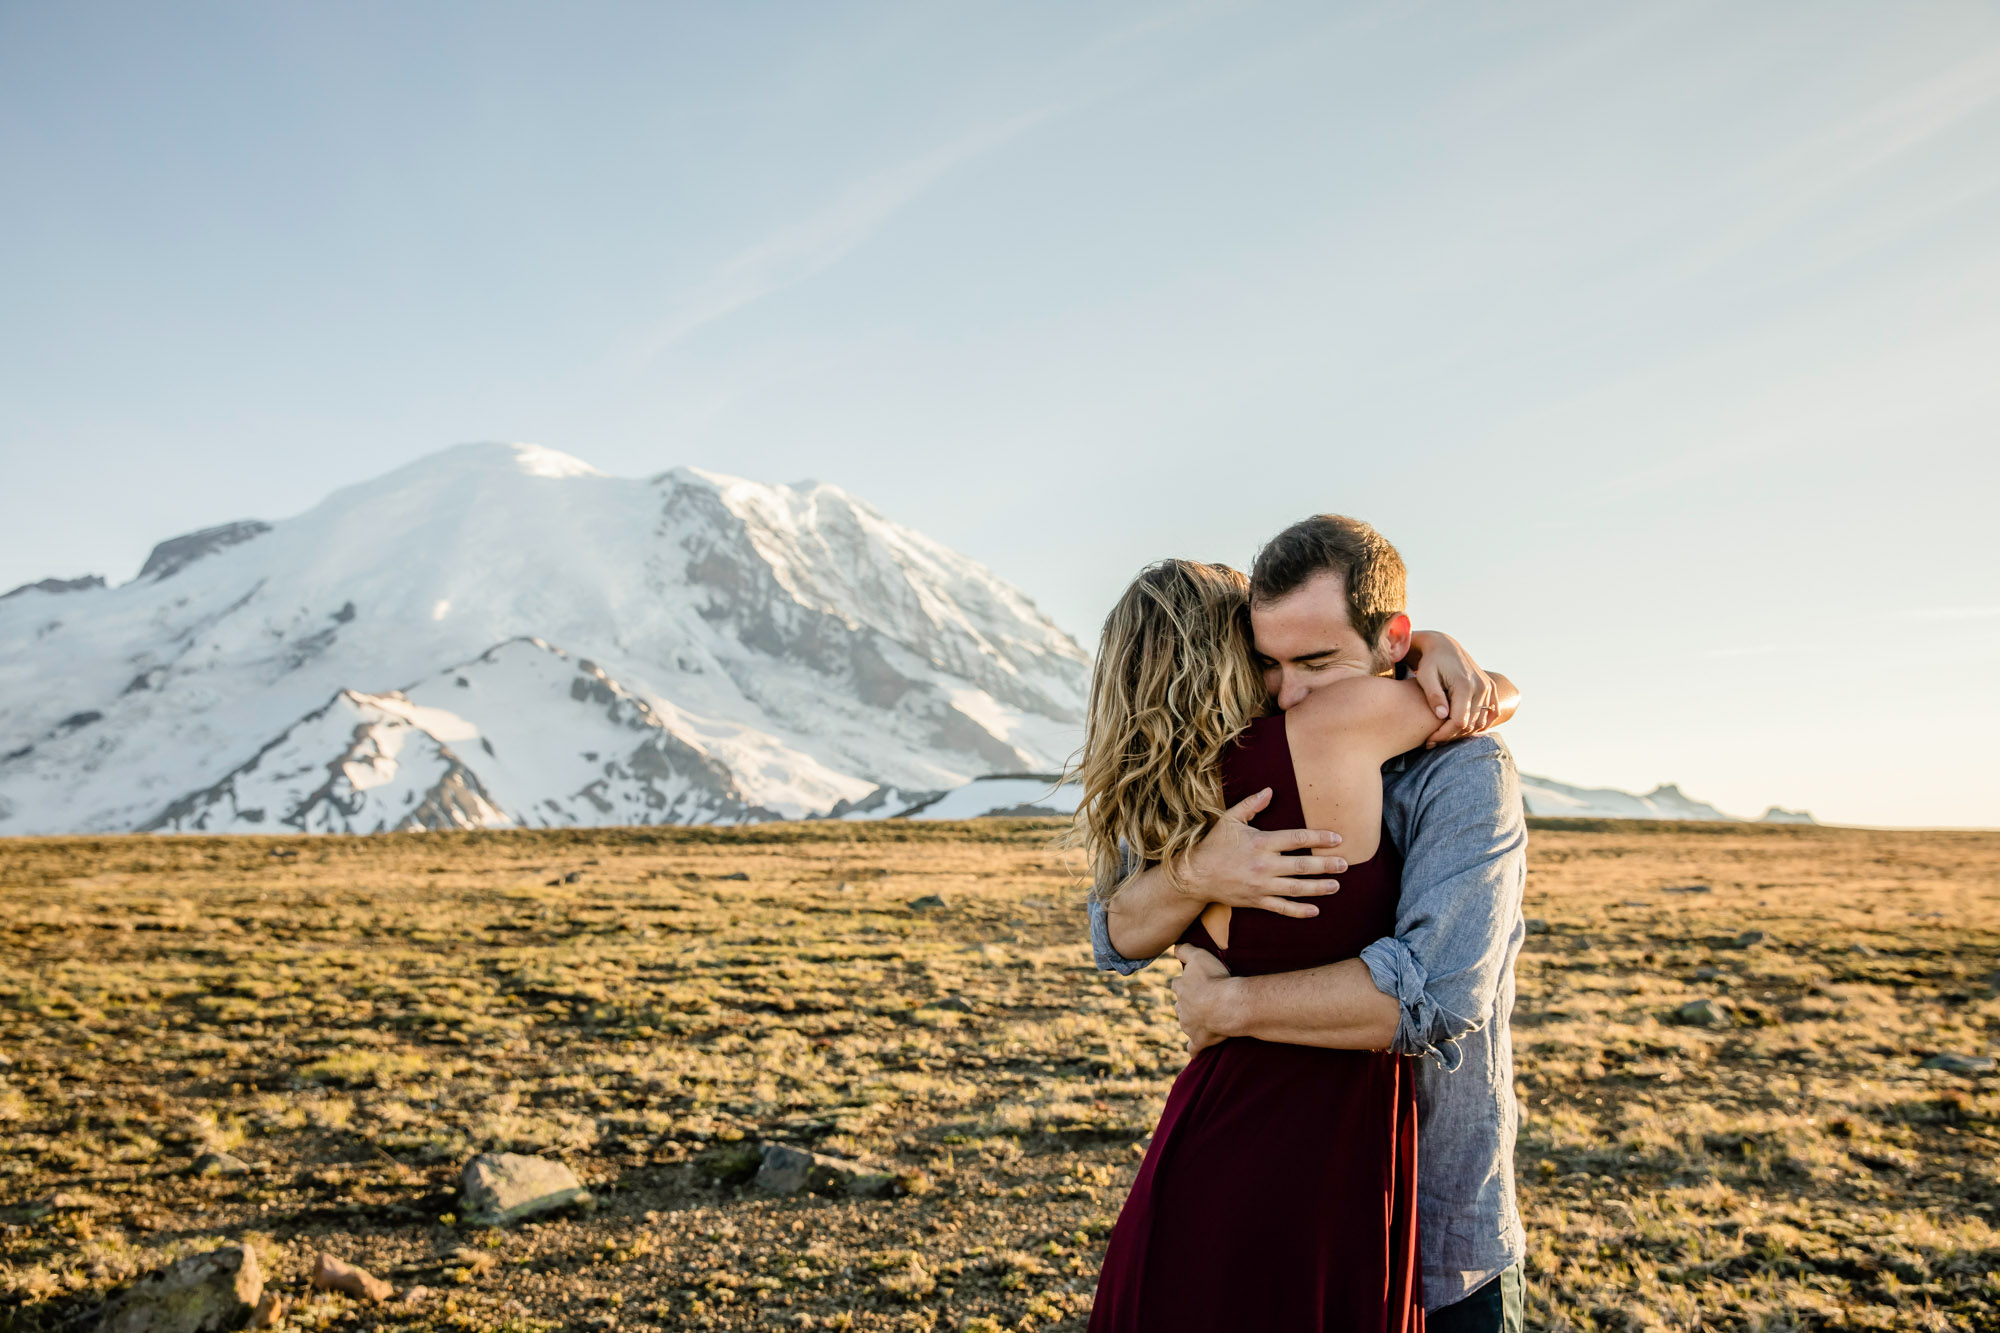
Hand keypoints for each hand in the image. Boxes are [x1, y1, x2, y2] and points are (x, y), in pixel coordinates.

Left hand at [1172, 945, 1238, 1053]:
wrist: (1225, 1005)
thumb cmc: (1214, 979)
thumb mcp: (1199, 956)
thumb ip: (1185, 950)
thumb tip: (1175, 947)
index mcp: (1180, 988)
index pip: (1177, 984)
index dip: (1185, 982)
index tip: (1194, 981)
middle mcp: (1181, 1007)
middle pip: (1179, 1005)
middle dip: (1186, 1003)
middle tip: (1200, 1000)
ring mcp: (1189, 1025)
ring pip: (1185, 1023)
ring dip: (1191, 1021)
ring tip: (1202, 1020)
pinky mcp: (1199, 1039)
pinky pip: (1193, 1047)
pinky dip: (1194, 1049)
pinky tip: (1194, 1053)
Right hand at [1174, 788, 1344, 917]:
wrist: (1195, 875)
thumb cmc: (1214, 845)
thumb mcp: (1230, 819)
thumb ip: (1251, 805)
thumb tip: (1270, 790)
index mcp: (1260, 842)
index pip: (1296, 838)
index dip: (1319, 837)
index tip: (1337, 838)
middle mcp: (1264, 865)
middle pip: (1302, 865)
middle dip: (1326, 865)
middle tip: (1345, 865)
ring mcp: (1260, 885)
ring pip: (1296, 888)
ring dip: (1318, 887)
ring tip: (1336, 885)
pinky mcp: (1256, 901)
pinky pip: (1281, 908)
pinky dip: (1299, 911)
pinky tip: (1315, 910)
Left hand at [1407, 630, 1498, 746]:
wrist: (1444, 646)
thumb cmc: (1431, 663)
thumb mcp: (1426, 676)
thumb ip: (1434, 695)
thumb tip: (1442, 715)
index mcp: (1465, 685)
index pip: (1459, 721)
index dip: (1444, 735)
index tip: (1429, 740)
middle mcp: (1481, 687)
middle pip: (1470, 724)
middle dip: (1451, 736)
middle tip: (1433, 740)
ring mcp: (1489, 688)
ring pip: (1481, 722)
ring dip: (1464, 732)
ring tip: (1444, 734)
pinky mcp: (1491, 689)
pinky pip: (1491, 714)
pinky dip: (1479, 724)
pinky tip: (1462, 729)